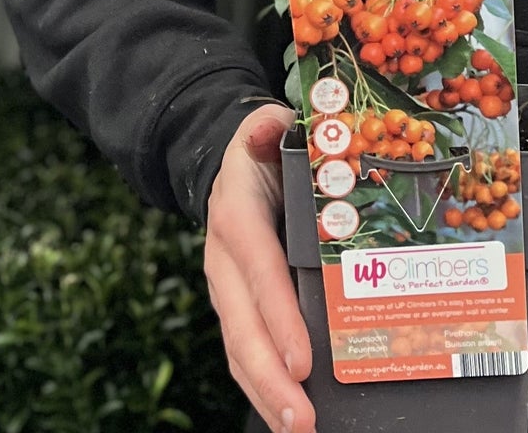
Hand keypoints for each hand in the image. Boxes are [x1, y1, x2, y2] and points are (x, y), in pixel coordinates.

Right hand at [204, 104, 313, 432]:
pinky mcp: (237, 307)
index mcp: (237, 213)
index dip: (277, 313)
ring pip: (239, 348)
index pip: (259, 267)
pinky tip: (287, 417)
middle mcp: (225, 257)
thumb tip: (267, 126)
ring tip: (295, 428)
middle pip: (242, 325)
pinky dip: (263, 388)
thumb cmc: (264, 151)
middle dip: (269, 375)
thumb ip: (269, 127)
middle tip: (300, 416)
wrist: (231, 163)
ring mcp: (227, 288)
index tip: (302, 358)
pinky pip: (245, 352)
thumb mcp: (269, 127)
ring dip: (265, 393)